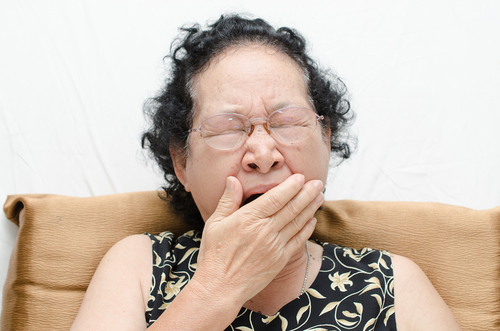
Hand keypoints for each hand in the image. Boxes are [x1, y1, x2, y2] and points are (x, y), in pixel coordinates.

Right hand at [192, 174, 323, 305]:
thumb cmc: (214, 255)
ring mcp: (275, 246)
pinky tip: (312, 220)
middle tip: (318, 183)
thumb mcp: (215, 223)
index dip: (291, 186)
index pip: (276, 197)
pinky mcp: (280, 260)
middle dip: (307, 193)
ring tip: (320, 196)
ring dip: (311, 208)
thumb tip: (233, 179)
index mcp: (249, 218)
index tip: (300, 177)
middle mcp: (265, 230)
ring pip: (298, 222)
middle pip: (292, 207)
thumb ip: (227, 200)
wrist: (220, 288)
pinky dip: (307, 229)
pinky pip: (298, 241)